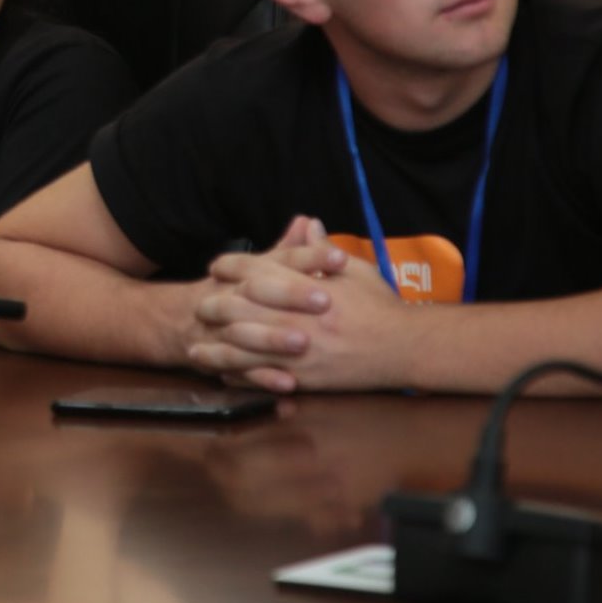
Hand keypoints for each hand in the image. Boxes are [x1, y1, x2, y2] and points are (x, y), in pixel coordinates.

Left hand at [192, 237, 415, 392]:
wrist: (406, 347)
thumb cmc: (381, 306)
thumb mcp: (354, 270)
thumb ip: (322, 250)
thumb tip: (308, 223)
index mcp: (307, 287)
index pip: (257, 271)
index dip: (231, 266)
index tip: (216, 266)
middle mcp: (297, 318)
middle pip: (241, 310)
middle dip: (215, 306)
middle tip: (199, 305)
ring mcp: (299, 352)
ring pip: (245, 349)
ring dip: (217, 348)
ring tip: (195, 347)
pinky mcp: (304, 379)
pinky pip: (263, 379)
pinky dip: (241, 376)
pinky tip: (225, 373)